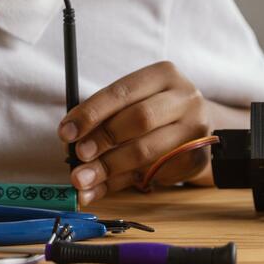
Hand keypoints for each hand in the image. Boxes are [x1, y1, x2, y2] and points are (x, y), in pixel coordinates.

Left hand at [58, 62, 210, 205]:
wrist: (197, 126)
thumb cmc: (152, 108)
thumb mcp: (132, 100)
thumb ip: (104, 114)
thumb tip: (69, 137)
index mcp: (162, 75)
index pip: (122, 92)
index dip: (91, 112)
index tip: (66, 132)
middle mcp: (185, 98)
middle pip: (139, 119)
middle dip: (103, 139)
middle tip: (78, 155)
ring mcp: (196, 130)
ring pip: (147, 151)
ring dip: (109, 168)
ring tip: (82, 180)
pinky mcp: (197, 159)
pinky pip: (153, 174)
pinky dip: (122, 183)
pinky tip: (102, 188)